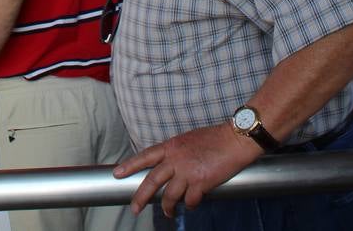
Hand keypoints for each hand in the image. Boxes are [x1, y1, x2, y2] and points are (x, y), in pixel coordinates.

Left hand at [114, 122, 259, 216]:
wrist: (235, 139)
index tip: (117, 173)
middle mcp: (175, 159)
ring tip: (168, 213)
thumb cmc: (215, 138)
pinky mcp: (201, 182)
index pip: (145, 156)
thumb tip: (170, 165)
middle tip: (134, 208)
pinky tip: (192, 205)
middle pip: (152, 181)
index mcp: (171, 146)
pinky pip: (190, 200)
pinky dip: (190, 204)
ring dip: (168, 207)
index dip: (130, 166)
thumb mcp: (188, 139)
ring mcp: (187, 171)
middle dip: (141, 197)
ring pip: (169, 195)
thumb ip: (176, 152)